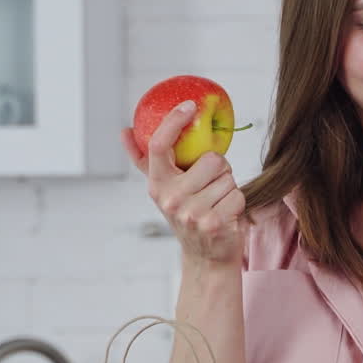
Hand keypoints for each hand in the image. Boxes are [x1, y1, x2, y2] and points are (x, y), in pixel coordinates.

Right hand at [122, 101, 246, 267]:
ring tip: (217, 202)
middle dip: (220, 169)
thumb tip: (124, 131)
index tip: (190, 106)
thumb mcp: (165, 188)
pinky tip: (226, 215)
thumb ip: (145, 160)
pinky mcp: (213, 224)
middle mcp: (170, 198)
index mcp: (157, 184)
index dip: (174, 121)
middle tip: (211, 186)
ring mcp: (191, 213)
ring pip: (228, 178)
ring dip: (229, 188)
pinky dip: (237, 203)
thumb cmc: (188, 213)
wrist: (205, 256)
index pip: (159, 145)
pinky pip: (237, 195)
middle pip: (212, 160)